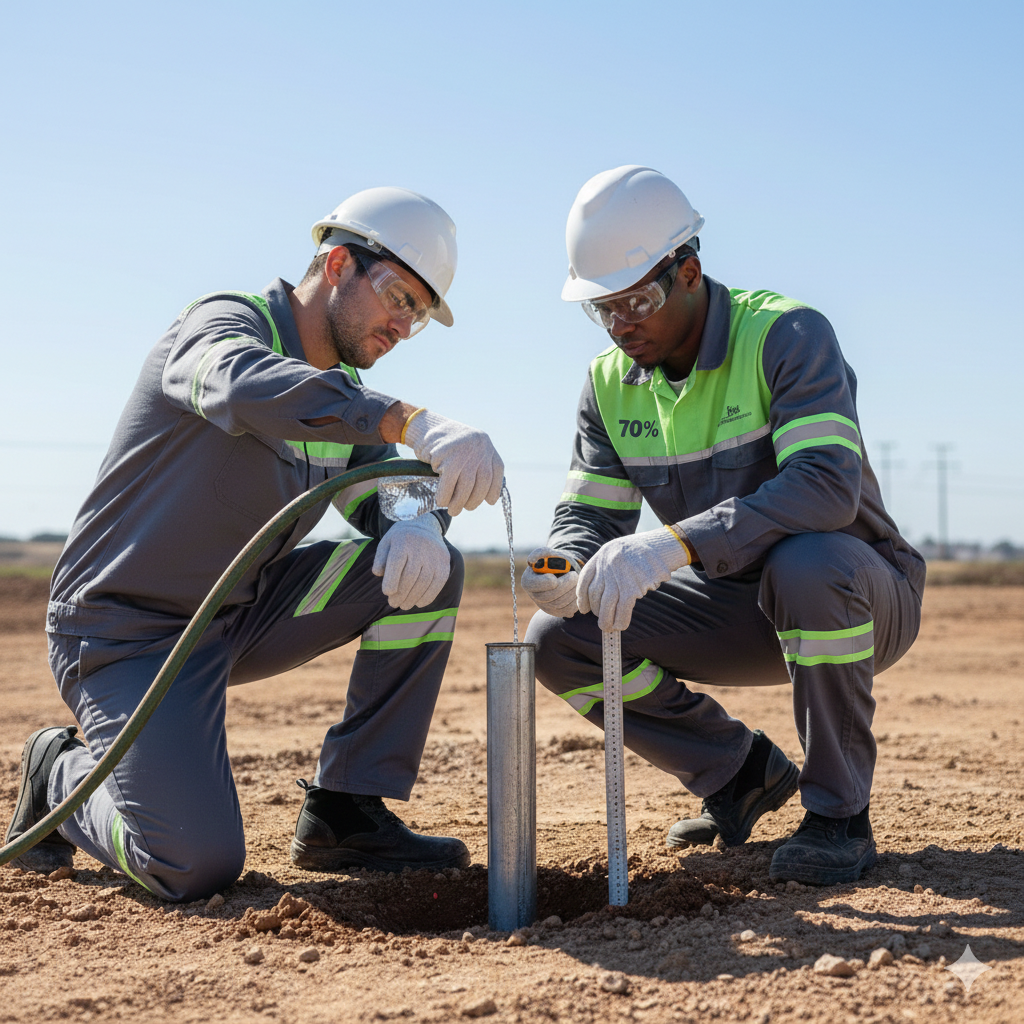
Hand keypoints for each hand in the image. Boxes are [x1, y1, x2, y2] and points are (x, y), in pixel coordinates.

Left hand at [372, 513, 450, 608]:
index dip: (391, 580)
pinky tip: (419, 603)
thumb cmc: (401, 540)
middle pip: (410, 576)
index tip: (387, 592)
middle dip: (401, 593)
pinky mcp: (444, 563)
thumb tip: (379, 574)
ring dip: (413, 598)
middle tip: (394, 603)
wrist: (426, 527)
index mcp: (403, 541)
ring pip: (424, 582)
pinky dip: (428, 596)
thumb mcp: (386, 543)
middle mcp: (420, 547)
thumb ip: (380, 558)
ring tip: (404, 605)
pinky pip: (438, 583)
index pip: (396, 562)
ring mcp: (434, 556)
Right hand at [402, 409, 503, 515]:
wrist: (426, 425)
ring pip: (466, 485)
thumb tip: (487, 498)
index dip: (495, 489)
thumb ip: (479, 466)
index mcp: (486, 445)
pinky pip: (448, 483)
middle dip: (475, 500)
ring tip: (453, 510)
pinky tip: (442, 501)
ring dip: (459, 502)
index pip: (497, 471)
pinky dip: (445, 496)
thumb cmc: (447, 445)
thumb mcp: (468, 449)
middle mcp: (478, 447)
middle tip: (466, 508)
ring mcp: (463, 451)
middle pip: (483, 482)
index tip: (489, 501)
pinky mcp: (446, 456)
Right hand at [521, 547, 581, 616]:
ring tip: (577, 581)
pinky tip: (576, 591)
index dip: (555, 579)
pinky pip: (567, 610)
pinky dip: (575, 601)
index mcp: (528, 581)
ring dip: (573, 591)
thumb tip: (531, 560)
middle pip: (551, 596)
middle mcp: (534, 596)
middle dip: (567, 585)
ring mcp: (544, 606)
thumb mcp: (549, 553)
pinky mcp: (555, 612)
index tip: (564, 571)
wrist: (564, 571)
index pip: (539, 586)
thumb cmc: (555, 560)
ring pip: (560, 604)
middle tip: (575, 575)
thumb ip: (540, 553)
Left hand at [576, 526, 690, 631]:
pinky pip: (622, 608)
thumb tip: (601, 592)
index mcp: (603, 554)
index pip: (585, 578)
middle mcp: (607, 564)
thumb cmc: (644, 551)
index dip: (582, 596)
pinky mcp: (631, 588)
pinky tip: (621, 626)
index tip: (583, 608)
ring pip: (605, 604)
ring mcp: (618, 576)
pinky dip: (620, 619)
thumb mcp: (620, 550)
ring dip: (605, 619)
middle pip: (594, 593)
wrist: (664, 545)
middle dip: (595, 609)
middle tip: (600, 619)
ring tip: (607, 627)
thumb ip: (608, 566)